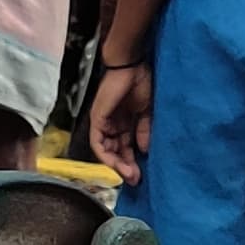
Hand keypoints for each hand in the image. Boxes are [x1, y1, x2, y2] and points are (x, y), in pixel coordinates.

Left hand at [87, 59, 152, 175]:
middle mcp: (112, 125)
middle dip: (125, 167)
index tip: (141, 175)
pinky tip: (117, 165)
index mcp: (124, 123)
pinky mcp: (97, 119)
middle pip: (115, 152)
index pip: (125, 148)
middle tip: (135, 179)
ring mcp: (103, 122)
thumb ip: (144, 130)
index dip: (132, 162)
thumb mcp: (147, 111)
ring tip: (129, 175)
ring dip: (116, 165)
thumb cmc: (140, 82)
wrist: (131, 65)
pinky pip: (97, 143)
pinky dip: (106, 155)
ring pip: (105, 151)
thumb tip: (144, 150)